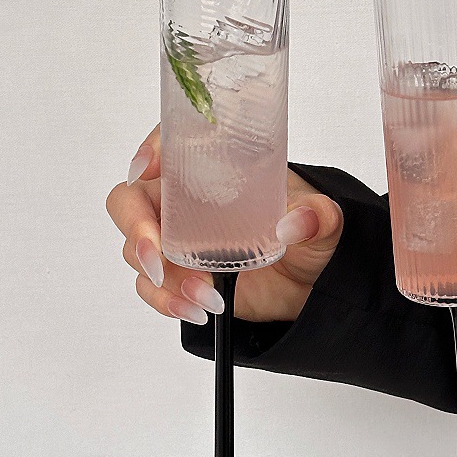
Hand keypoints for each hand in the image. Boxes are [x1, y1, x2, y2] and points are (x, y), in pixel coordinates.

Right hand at [106, 125, 343, 323]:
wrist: (310, 283)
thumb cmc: (311, 235)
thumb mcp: (325, 221)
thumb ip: (317, 216)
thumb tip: (296, 224)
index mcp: (216, 169)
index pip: (170, 145)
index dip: (151, 150)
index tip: (149, 169)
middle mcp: (186, 201)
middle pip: (130, 200)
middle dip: (135, 227)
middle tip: (156, 255)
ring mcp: (177, 240)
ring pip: (136, 250)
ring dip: (161, 278)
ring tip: (205, 296)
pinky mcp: (178, 275)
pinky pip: (150, 287)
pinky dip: (166, 301)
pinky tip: (195, 310)